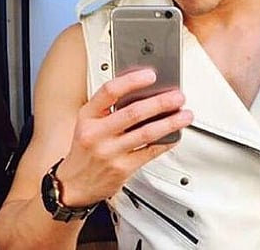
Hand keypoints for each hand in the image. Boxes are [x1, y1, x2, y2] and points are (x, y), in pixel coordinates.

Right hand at [55, 68, 192, 206]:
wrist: (74, 185)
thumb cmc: (85, 148)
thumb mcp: (89, 122)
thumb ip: (110, 107)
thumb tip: (144, 90)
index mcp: (88, 116)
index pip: (109, 91)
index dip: (132, 81)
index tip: (151, 75)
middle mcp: (96, 134)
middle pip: (133, 113)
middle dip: (160, 102)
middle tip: (177, 96)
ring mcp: (109, 153)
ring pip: (146, 133)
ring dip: (170, 122)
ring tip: (185, 115)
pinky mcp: (122, 169)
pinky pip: (150, 152)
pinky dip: (166, 142)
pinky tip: (176, 134)